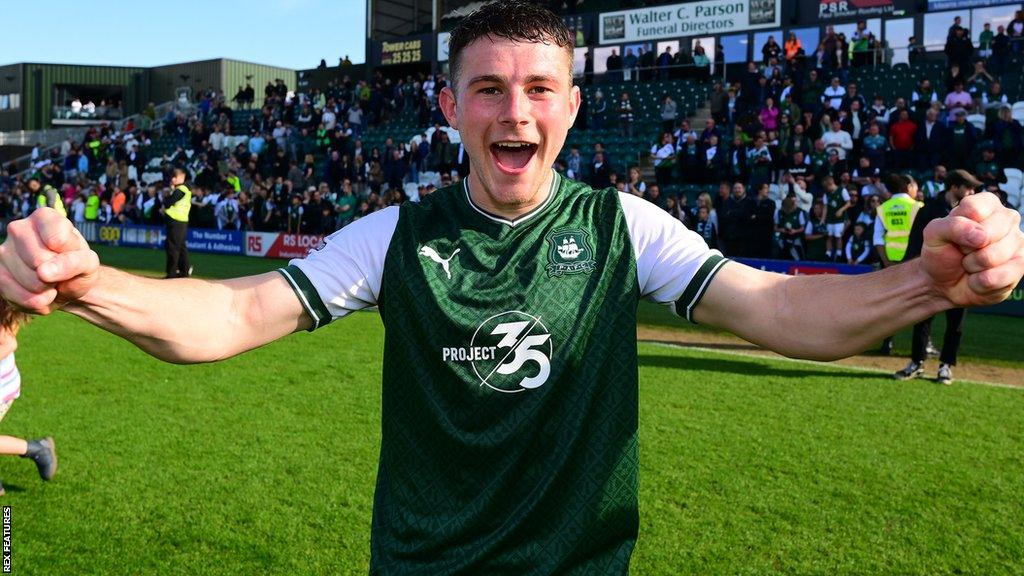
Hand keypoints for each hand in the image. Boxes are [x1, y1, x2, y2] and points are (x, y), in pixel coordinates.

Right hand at [0, 209, 99, 314]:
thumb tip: (43, 273)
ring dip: (48, 289)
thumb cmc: (78, 266)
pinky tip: (40, 292)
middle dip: (57, 273)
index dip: (71, 255)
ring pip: (32, 281)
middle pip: (40, 261)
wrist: (66, 284)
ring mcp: (3, 252)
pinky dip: (38, 301)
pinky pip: (23, 298)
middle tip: (59, 270)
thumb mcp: (88, 263)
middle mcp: (18, 229)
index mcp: (44, 217)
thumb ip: (73, 263)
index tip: (72, 253)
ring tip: (50, 281)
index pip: (58, 239)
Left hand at [921, 193, 1023, 307]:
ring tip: (970, 263)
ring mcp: (1018, 241)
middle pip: (987, 234)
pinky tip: (979, 278)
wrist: (944, 281)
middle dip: (966, 249)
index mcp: (987, 203)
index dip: (958, 227)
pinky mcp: (1021, 265)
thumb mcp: (934, 234)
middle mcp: (1007, 218)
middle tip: (963, 251)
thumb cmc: (942, 252)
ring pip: (991, 257)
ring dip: (972, 266)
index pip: (974, 209)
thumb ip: (952, 226)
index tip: (954, 234)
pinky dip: (979, 282)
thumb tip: (981, 236)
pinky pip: (998, 277)